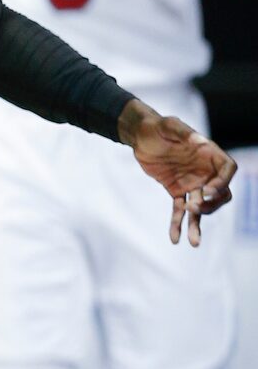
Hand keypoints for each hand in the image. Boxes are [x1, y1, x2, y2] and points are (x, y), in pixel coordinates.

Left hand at [119, 102, 236, 246]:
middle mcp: (205, 171)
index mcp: (209, 154)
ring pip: (200, 207)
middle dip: (210, 205)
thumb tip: (199, 141)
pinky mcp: (177, 191)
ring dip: (197, 224)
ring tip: (193, 243)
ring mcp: (192, 183)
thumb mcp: (169, 126)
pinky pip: (179, 211)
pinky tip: (174, 239)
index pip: (227, 170)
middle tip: (193, 209)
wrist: (140, 136)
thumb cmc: (158, 127)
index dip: (222, 182)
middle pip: (219, 193)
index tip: (208, 191)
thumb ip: (184, 133)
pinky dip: (177, 224)